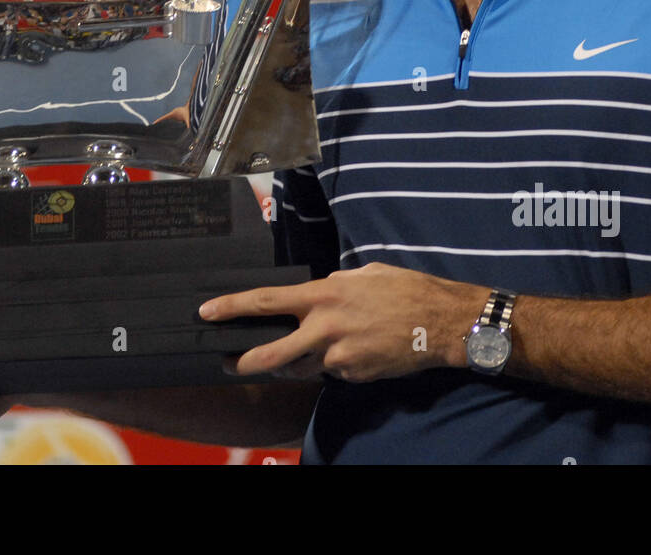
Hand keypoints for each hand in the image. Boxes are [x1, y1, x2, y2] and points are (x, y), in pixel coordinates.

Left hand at [199, 262, 485, 383]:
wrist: (442, 322)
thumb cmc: (406, 291)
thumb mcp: (364, 275)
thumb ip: (335, 287)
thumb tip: (319, 295)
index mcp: (324, 295)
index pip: (266, 300)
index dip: (232, 306)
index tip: (207, 312)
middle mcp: (325, 327)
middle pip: (271, 353)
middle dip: (244, 361)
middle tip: (226, 363)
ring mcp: (339, 356)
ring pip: (302, 366)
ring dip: (296, 363)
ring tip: (306, 351)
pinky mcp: (354, 375)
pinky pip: (333, 371)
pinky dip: (336, 363)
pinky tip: (357, 349)